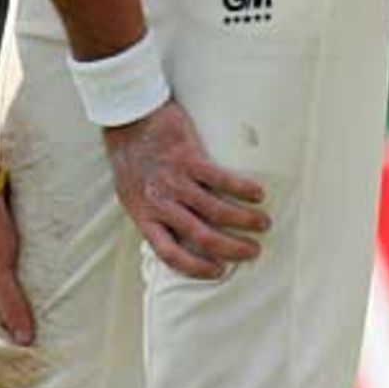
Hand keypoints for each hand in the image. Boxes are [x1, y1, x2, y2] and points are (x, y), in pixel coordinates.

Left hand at [106, 98, 269, 279]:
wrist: (126, 117)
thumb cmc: (131, 157)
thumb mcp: (130, 193)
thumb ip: (151, 214)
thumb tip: (171, 235)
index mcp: (144, 215)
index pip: (169, 254)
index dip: (195, 267)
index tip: (218, 271)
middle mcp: (159, 202)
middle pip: (200, 236)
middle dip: (231, 248)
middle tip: (252, 251)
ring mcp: (174, 180)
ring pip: (215, 210)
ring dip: (244, 220)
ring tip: (262, 223)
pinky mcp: (187, 157)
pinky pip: (220, 178)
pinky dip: (242, 189)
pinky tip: (257, 194)